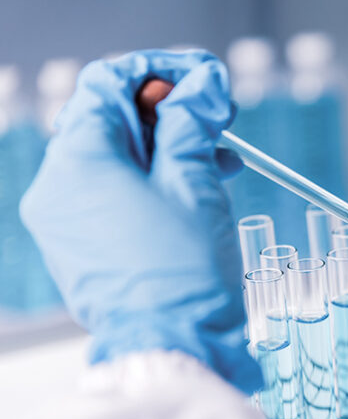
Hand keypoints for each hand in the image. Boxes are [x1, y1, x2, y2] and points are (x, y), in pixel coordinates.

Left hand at [20, 50, 261, 393]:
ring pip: (114, 160)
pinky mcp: (81, 248)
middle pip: (109, 120)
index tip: (204, 81)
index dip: (161, 72)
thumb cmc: (184, 274)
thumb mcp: (195, 183)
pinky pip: (112, 196)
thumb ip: (192, 122)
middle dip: (167, 113)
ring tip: (218, 160)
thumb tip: (201, 85)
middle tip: (217, 119)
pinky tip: (193, 190)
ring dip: (166, 150)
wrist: (174, 345)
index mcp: (79, 163)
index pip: (108, 84)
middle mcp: (58, 188)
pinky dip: (152, 184)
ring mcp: (64, 222)